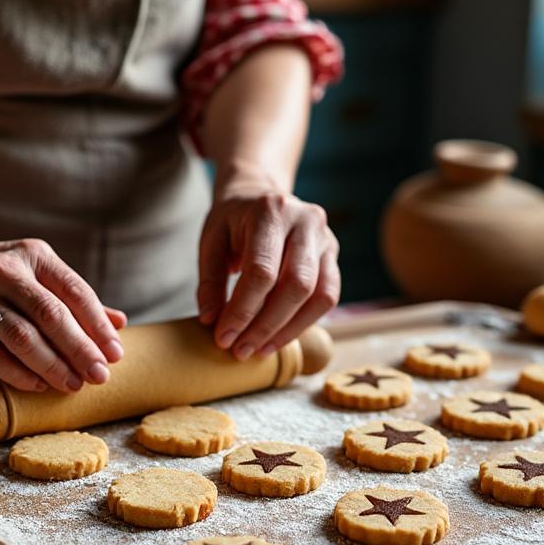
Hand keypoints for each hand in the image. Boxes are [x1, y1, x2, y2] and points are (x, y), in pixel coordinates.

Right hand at [0, 238, 125, 391]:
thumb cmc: (7, 278)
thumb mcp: (41, 275)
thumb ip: (77, 300)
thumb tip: (119, 324)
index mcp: (35, 256)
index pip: (74, 291)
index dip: (97, 325)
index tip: (115, 354)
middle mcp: (5, 272)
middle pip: (50, 314)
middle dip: (80, 349)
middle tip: (100, 376)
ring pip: (21, 336)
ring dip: (52, 365)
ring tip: (74, 384)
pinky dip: (18, 373)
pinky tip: (39, 385)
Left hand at [197, 181, 339, 359]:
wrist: (261, 194)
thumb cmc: (233, 221)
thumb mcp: (211, 241)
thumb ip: (210, 281)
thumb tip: (211, 322)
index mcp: (271, 210)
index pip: (262, 271)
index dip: (243, 310)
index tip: (223, 337)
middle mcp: (306, 221)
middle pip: (296, 285)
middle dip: (266, 325)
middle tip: (241, 350)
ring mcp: (326, 238)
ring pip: (319, 296)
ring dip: (288, 330)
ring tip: (259, 349)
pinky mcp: (333, 255)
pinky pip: (328, 297)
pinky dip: (304, 322)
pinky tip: (278, 337)